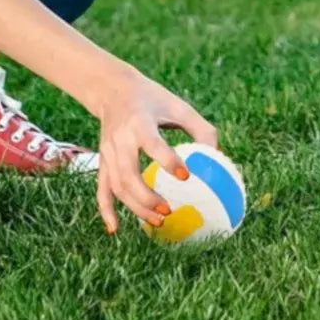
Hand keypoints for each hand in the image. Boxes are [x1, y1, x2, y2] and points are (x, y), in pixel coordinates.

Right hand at [93, 68, 217, 233]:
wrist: (113, 90)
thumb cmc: (153, 100)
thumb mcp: (179, 107)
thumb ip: (201, 129)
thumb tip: (218, 156)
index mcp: (140, 122)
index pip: (152, 144)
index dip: (168, 161)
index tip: (186, 177)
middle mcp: (120, 139)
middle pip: (128, 174)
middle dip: (147, 196)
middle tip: (170, 209)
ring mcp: (108, 152)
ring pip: (117, 186)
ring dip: (135, 207)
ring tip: (159, 220)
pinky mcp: (103, 160)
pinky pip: (102, 188)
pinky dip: (106, 210)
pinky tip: (115, 229)